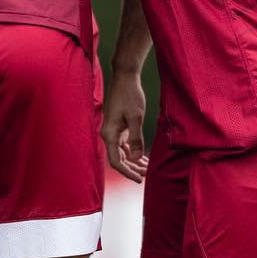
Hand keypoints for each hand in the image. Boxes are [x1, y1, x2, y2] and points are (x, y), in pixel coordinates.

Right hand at [101, 68, 147, 182]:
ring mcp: (113, 130)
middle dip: (132, 169)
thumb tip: (136, 158)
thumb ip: (135, 139)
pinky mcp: (118, 126)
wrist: (125, 77)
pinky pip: (125, 144)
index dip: (127, 173)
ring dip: (134, 161)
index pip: (116, 161)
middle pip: (119, 159)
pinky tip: (143, 157)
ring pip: (122, 152)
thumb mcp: (136, 118)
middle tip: (147, 175)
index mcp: (109, 134)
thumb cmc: (130, 95)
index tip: (139, 179)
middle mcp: (108, 134)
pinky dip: (134, 151)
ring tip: (147, 168)